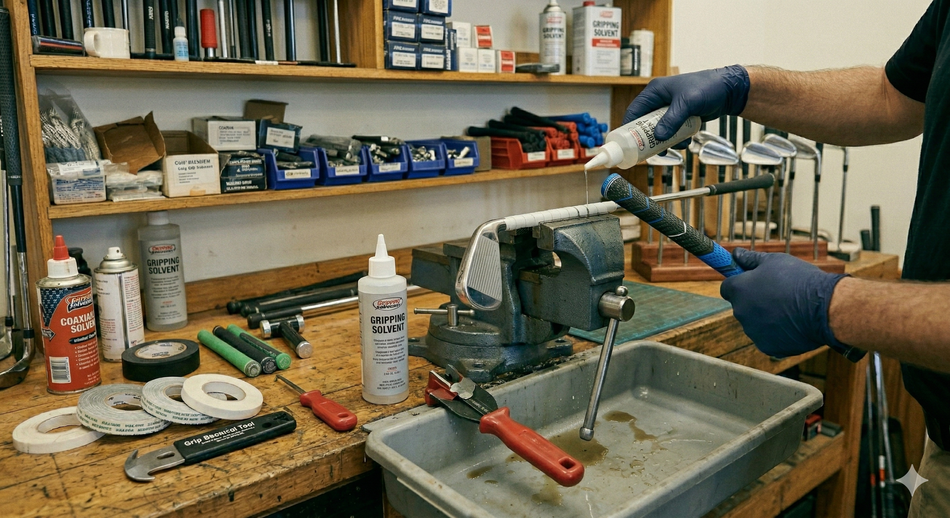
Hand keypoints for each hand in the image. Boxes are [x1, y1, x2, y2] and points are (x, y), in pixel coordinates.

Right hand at [623, 65, 750, 141]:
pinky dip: (677, 139)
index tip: (629, 144)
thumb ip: (672, 120)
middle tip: (653, 151)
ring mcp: (670, 109)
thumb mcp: (688, 103)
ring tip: (678, 145)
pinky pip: (672, 132)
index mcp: (655, 91)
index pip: (635, 111)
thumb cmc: (708, 88)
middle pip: (645, 124)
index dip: (629, 128)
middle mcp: (659, 100)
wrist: (730, 90)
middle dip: (651, 138)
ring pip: (659, 131)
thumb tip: (659, 137)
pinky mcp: (679, 117)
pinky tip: (686, 141)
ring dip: (666, 141)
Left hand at [720, 248, 864, 360]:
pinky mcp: (766, 347)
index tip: (752, 282)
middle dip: (754, 301)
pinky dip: (777, 333)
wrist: (824, 308)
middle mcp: (740, 312)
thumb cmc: (799, 280)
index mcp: (738, 290)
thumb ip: (751, 259)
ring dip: (766, 318)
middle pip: (741, 306)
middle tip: (778, 295)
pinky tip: (793, 324)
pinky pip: (768, 338)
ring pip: (755, 323)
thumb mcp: (775, 261)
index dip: (739, 284)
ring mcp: (752, 331)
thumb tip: (736, 254)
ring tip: (790, 309)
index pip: (727, 288)